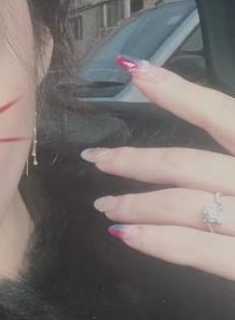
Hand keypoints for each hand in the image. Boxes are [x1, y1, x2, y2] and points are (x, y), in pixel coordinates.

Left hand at [80, 56, 234, 279]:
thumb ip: (234, 152)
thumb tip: (214, 129)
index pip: (224, 113)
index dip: (177, 91)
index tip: (134, 69)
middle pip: (189, 164)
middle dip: (135, 161)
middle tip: (97, 158)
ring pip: (185, 205)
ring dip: (136, 204)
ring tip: (106, 206)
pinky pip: (198, 250)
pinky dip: (157, 241)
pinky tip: (126, 236)